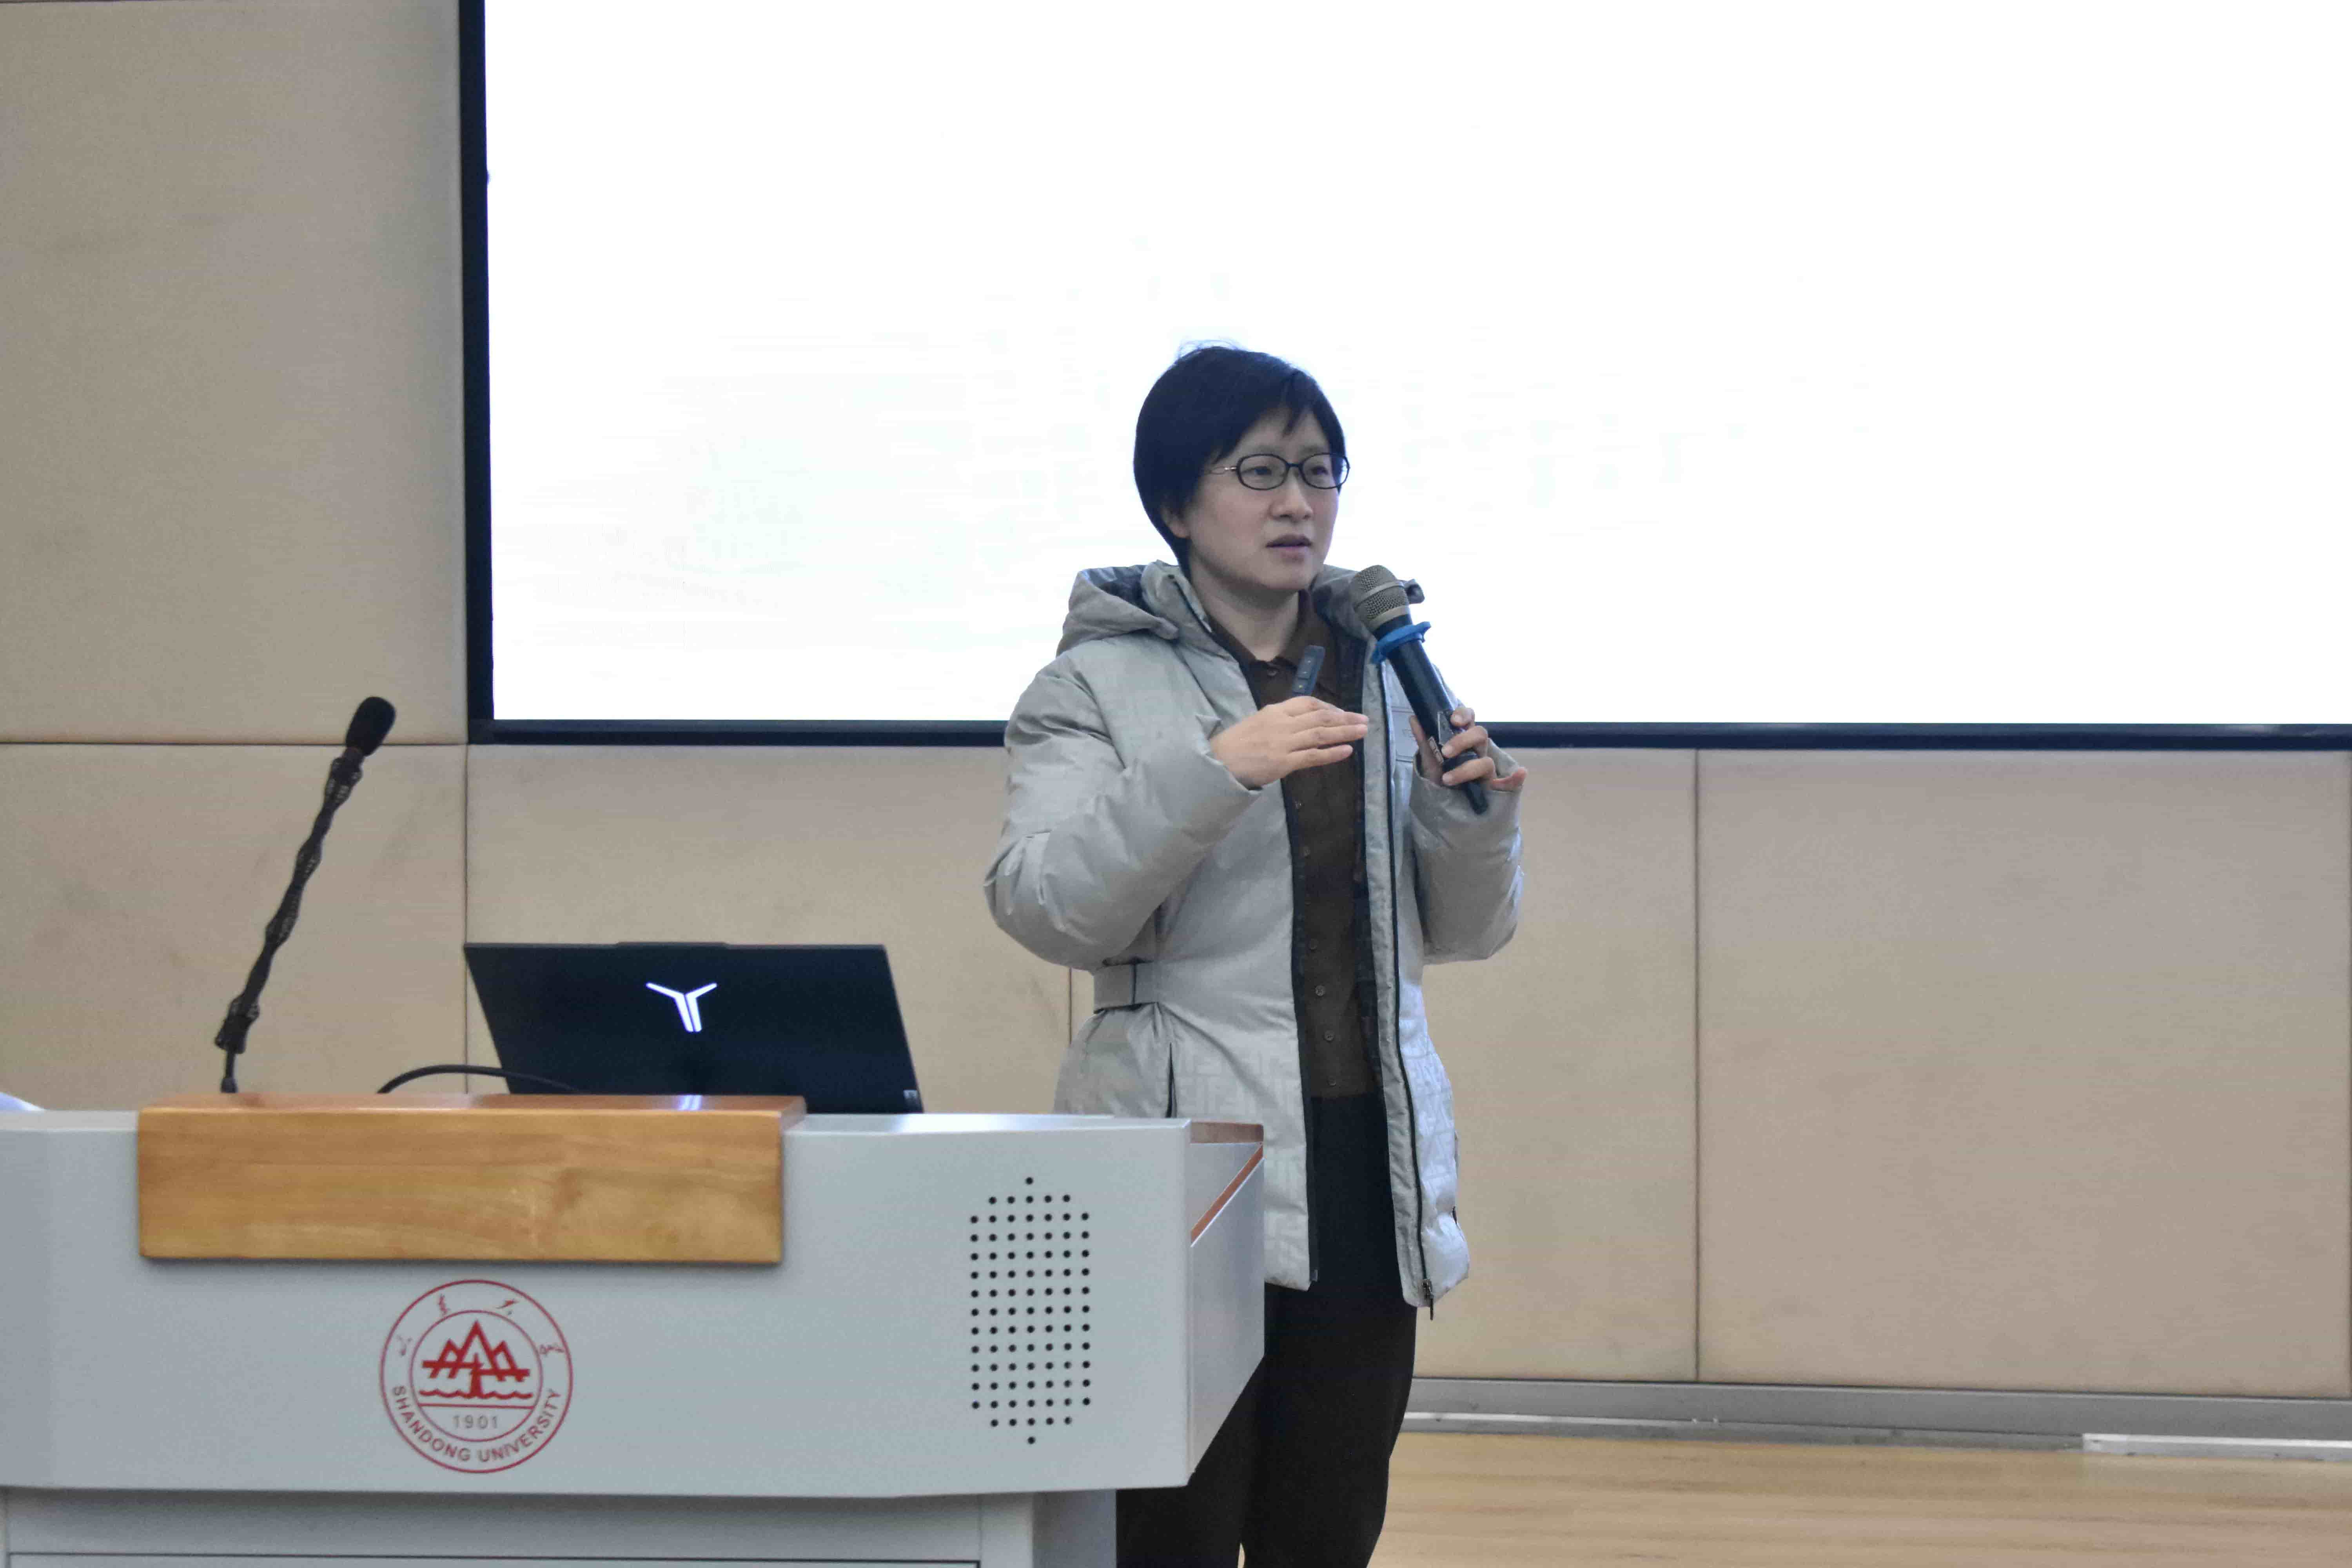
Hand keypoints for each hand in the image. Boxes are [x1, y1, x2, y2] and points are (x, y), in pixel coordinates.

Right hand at [1212, 696, 1369, 789]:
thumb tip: (1300, 723)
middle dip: (1345, 718)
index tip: (1341, 713)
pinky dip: (1332, 753)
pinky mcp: (1284, 762)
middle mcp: (1282, 723)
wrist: (1217, 762)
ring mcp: (1284, 743)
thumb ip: (1279, 721)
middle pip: (1320, 717)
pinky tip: (1347, 751)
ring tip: (1362, 731)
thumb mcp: (1256, 723)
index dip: (1329, 707)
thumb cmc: (1235, 744)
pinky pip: (1313, 756)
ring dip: (1344, 732)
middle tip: (1364, 719)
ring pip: (1321, 734)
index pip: (1308, 702)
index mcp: (1275, 711)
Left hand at [1410, 705, 1527, 792]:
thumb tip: (1414, 718)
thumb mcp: (1430, 761)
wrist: (1441, 804)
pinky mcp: (1492, 787)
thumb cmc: (1439, 777)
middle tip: (1445, 752)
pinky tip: (1520, 773)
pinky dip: (1515, 778)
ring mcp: (1486, 768)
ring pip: (1486, 761)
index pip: (1470, 719)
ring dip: (1467, 770)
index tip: (1454, 721)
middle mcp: (1477, 750)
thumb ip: (1425, 741)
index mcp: (1463, 739)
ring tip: (1447, 780)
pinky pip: (1509, 783)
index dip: (1464, 714)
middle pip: (1480, 735)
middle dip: (1463, 741)